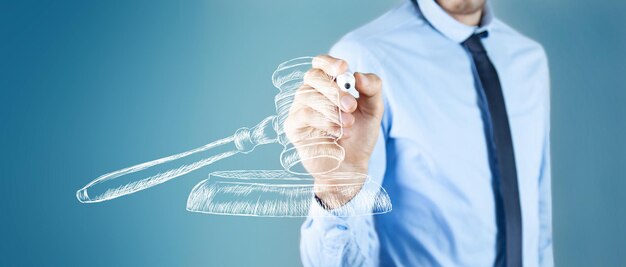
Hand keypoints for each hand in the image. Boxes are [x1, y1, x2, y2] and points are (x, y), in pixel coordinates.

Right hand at [284, 55, 383, 208]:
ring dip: (331, 109)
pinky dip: (323, 122)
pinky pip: (303, 116)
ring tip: (349, 124)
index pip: (320, 64)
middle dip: (334, 89)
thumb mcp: (373, 109)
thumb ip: (372, 88)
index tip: (343, 69)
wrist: (351, 166)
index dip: (329, 63)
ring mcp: (299, 109)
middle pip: (313, 77)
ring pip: (307, 96)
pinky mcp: (294, 127)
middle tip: (351, 106)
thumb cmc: (360, 135)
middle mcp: (311, 94)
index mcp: (328, 85)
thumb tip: (358, 75)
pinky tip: (338, 133)